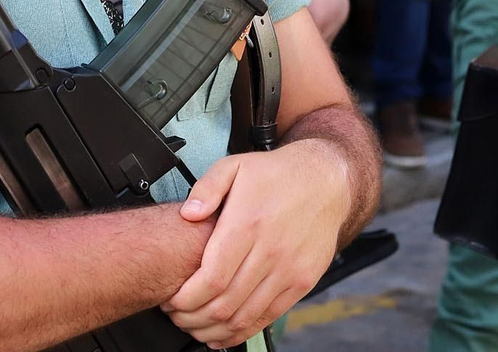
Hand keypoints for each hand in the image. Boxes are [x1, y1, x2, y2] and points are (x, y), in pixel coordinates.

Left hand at [161, 140, 350, 346]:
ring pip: (246, 316)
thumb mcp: (235, 165)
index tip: (171, 301)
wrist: (325, 181)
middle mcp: (270, 251)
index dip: (187, 298)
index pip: (212, 278)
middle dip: (193, 317)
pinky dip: (243, 331)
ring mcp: (289, 270)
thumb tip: (188, 213)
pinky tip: (224, 333)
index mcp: (248, 224)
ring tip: (194, 326)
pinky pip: (269, 316)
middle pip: (225, 303)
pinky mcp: (302, 282)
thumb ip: (206, 188)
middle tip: (176, 315)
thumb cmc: (277, 175)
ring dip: (215, 329)